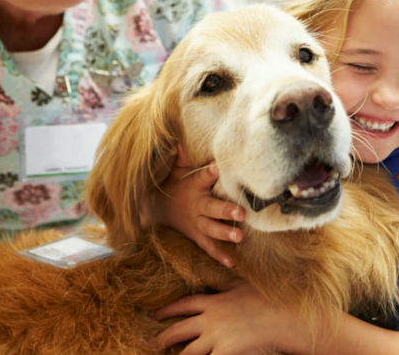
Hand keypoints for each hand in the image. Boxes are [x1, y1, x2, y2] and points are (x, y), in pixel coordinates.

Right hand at [146, 145, 245, 266]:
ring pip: (211, 229)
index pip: (203, 177)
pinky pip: (208, 247)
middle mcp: (197, 205)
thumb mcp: (177, 169)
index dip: (210, 172)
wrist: (156, 210)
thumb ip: (184, 155)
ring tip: (239, 237)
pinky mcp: (197, 235)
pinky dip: (219, 255)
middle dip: (226, 211)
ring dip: (225, 233)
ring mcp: (197, 222)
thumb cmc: (175, 184)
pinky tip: (232, 262)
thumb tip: (182, 136)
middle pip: (212, 208)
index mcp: (193, 186)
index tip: (219, 167)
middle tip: (242, 213)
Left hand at [148, 281, 300, 354]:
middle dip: (162, 337)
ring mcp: (217, 337)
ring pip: (188, 351)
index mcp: (214, 301)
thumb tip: (218, 282)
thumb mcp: (243, 285)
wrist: (283, 314)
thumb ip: (226, 285)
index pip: (183, 305)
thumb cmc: (267, 298)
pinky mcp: (226, 351)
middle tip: (150, 343)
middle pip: (178, 329)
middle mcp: (210, 319)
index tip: (153, 314)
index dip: (166, 310)